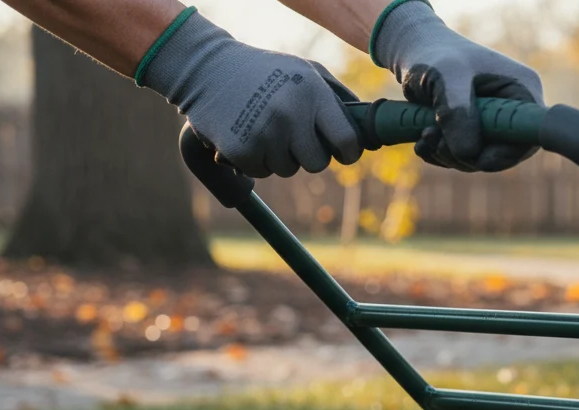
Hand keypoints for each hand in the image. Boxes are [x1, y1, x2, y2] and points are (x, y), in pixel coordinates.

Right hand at [140, 10, 362, 177]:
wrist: (206, 68)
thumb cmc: (266, 70)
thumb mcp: (307, 70)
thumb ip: (340, 98)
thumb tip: (371, 134)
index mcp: (313, 94)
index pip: (347, 142)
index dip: (347, 152)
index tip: (341, 151)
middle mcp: (291, 115)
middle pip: (317, 163)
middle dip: (308, 153)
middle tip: (291, 133)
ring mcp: (265, 133)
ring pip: (288, 169)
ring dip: (279, 155)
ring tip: (263, 126)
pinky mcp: (241, 149)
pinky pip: (261, 172)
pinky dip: (255, 160)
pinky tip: (246, 134)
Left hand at [373, 0, 543, 171]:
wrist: (414, 50)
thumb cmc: (435, 53)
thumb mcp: (446, 76)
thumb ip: (457, 112)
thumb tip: (468, 154)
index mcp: (522, 90)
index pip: (528, 136)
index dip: (504, 154)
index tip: (472, 156)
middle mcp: (513, 110)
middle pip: (502, 154)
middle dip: (466, 156)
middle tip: (434, 139)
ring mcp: (494, 123)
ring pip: (478, 159)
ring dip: (448, 155)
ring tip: (425, 134)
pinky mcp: (474, 132)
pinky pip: (462, 157)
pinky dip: (440, 155)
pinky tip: (422, 141)